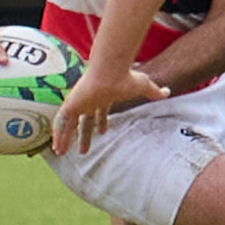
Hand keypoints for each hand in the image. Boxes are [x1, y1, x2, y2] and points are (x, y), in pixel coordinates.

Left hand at [51, 67, 168, 153]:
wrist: (112, 72)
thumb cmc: (126, 78)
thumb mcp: (143, 87)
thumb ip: (154, 91)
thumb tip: (168, 92)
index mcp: (103, 97)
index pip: (101, 112)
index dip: (100, 123)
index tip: (102, 133)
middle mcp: (89, 100)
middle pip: (84, 122)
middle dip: (84, 136)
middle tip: (83, 151)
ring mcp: (78, 102)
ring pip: (69, 124)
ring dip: (65, 138)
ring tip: (61, 153)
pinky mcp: (71, 104)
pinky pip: (61, 123)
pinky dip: (58, 135)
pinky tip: (57, 147)